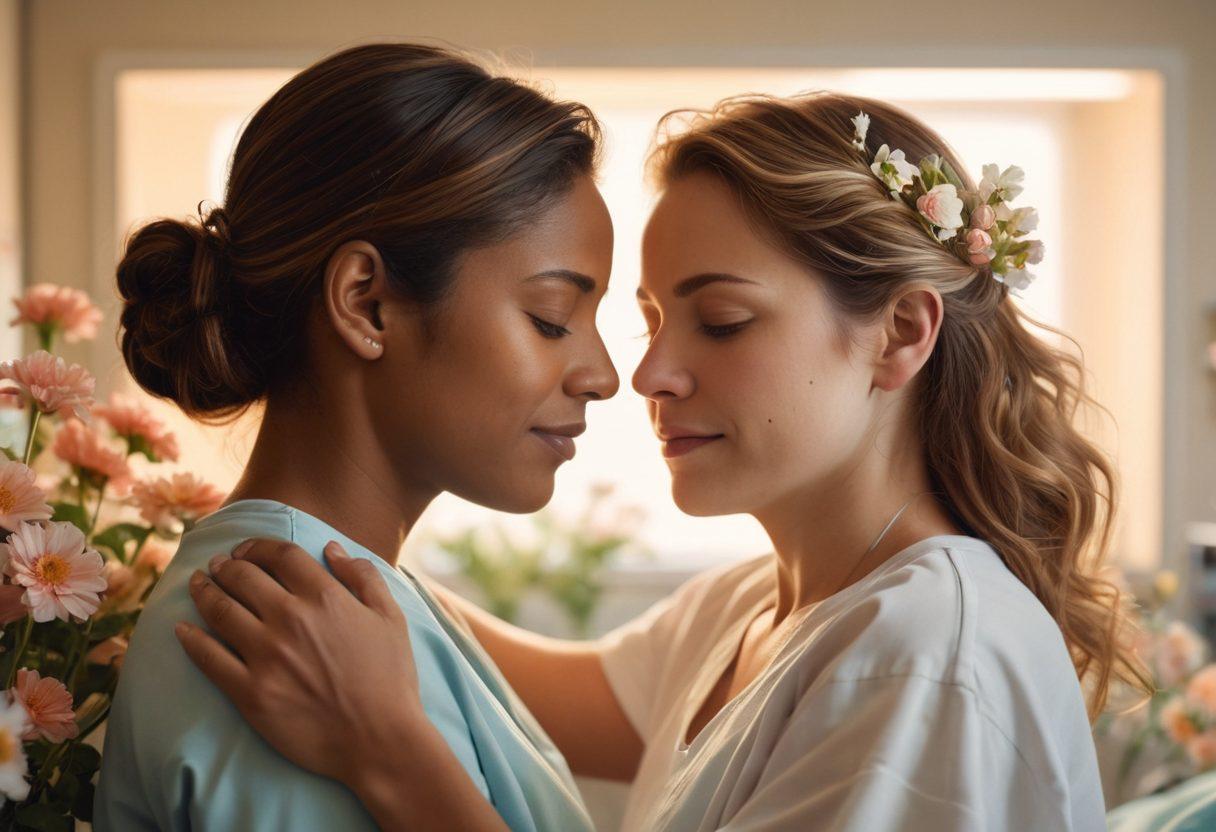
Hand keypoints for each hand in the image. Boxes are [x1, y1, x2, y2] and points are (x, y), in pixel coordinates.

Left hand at [176, 538, 422, 789]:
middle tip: (217, 565)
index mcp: (325, 597)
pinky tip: (182, 629)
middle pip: (244, 577)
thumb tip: (332, 548)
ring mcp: (266, 656)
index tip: (246, 550)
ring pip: (221, 611)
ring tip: (197, 585)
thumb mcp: (391, 618)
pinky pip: (209, 658)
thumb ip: (363, 577)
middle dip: (226, 565)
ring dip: (204, 592)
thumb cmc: (391, 679)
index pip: (280, 555)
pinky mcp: (250, 693)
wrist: (380, 740)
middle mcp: (291, 619)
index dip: (258, 546)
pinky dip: (191, 640)